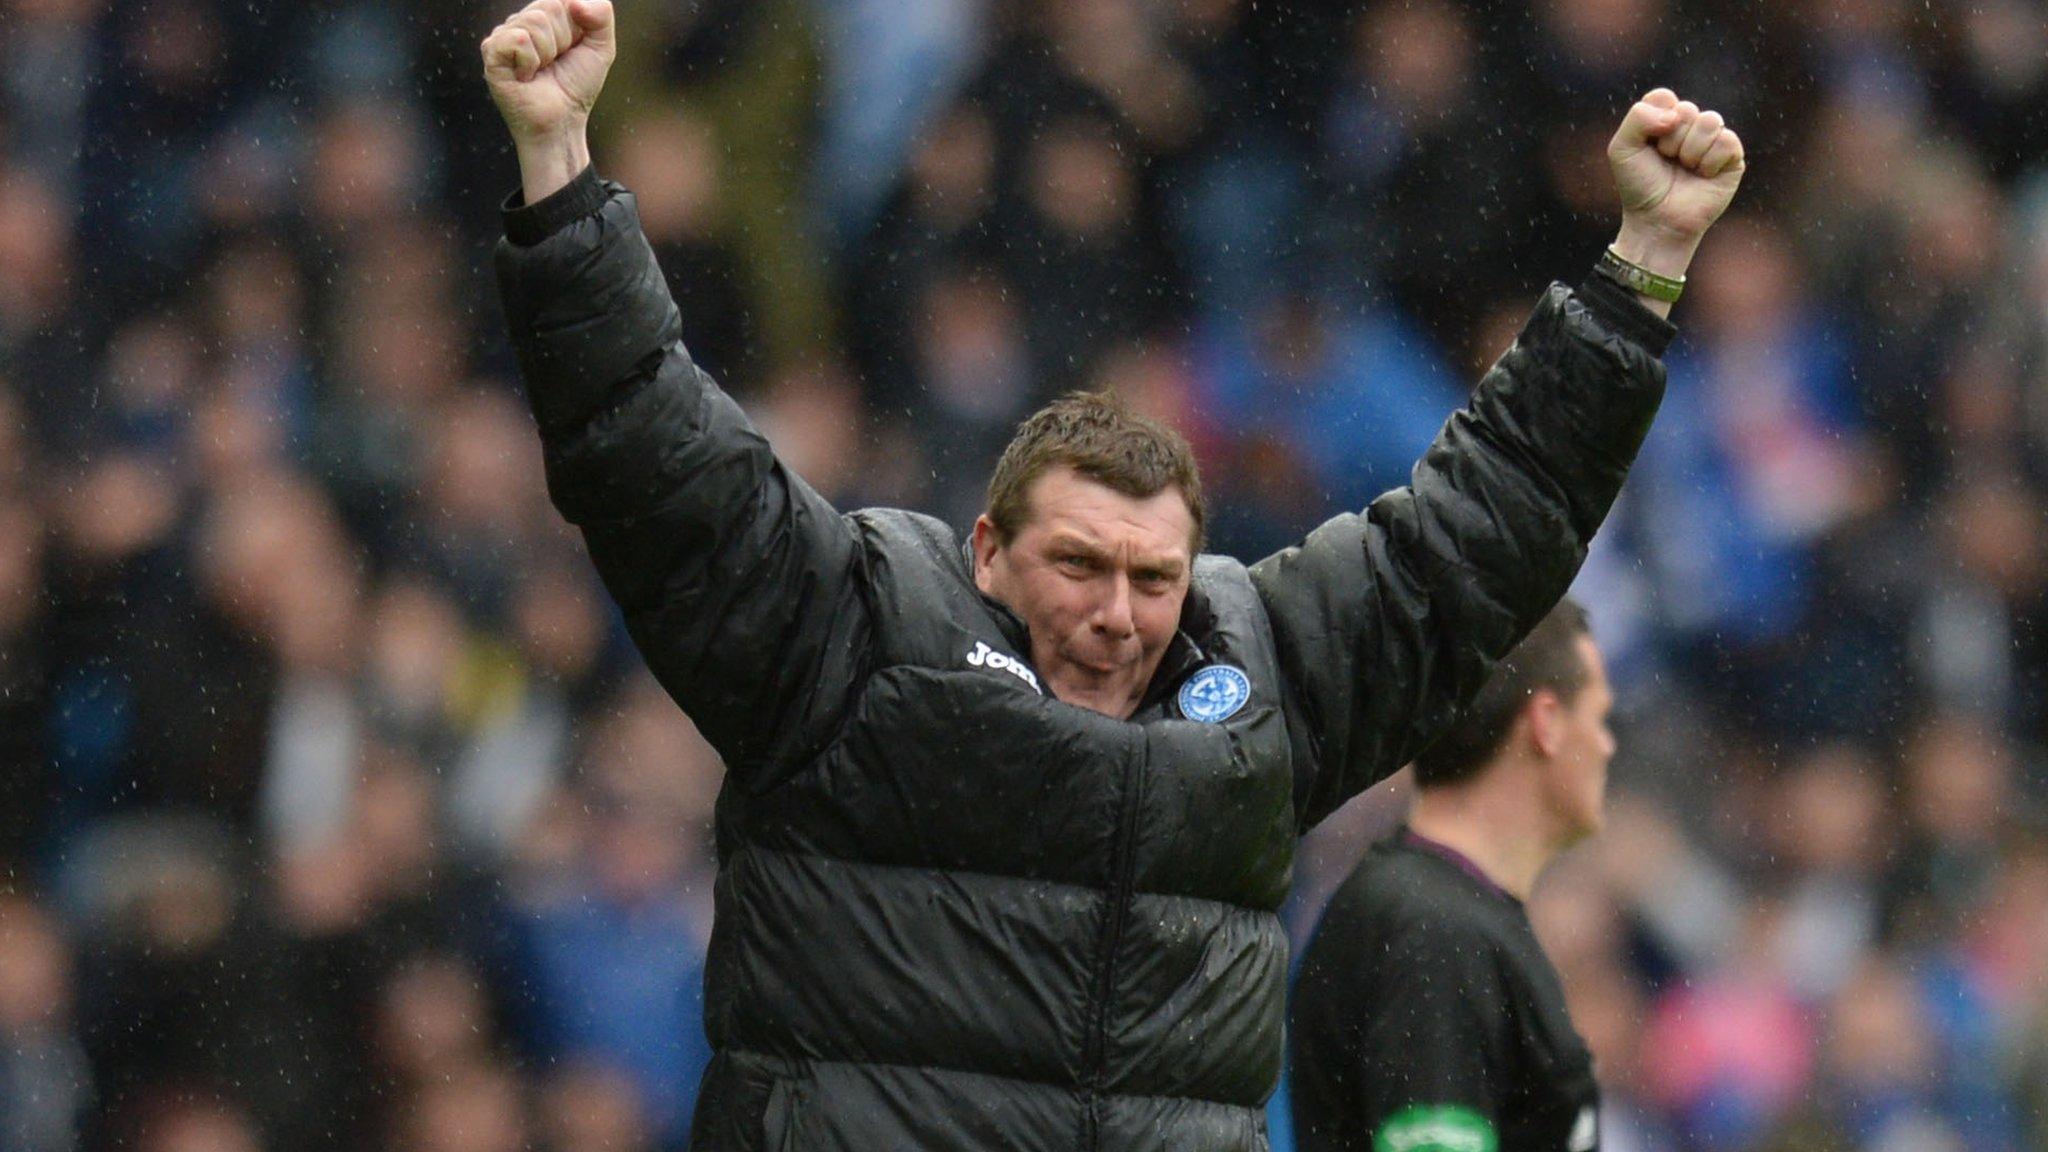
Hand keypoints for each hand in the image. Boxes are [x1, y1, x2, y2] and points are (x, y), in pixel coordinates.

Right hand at [481, 0, 616, 199]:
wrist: (561, 121)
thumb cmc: (576, 87)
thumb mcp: (601, 48)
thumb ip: (601, 15)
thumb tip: (576, 1)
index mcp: (546, 15)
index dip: (577, 27)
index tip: (573, 50)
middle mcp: (522, 20)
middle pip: (550, 6)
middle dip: (563, 40)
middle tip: (556, 63)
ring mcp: (504, 34)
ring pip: (535, 21)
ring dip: (548, 53)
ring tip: (541, 71)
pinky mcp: (492, 51)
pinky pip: (519, 39)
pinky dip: (530, 61)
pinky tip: (526, 76)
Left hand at [1606, 88, 1745, 280]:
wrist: (1657, 221)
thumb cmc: (1639, 185)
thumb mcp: (1622, 149)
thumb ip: (1638, 117)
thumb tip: (1676, 114)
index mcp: (1664, 119)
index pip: (1664, 97)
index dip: (1653, 122)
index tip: (1648, 145)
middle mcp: (1690, 125)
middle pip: (1686, 110)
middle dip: (1670, 140)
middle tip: (1666, 161)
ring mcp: (1712, 139)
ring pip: (1710, 121)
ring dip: (1690, 150)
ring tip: (1685, 168)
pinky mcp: (1732, 156)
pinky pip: (1727, 140)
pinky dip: (1709, 161)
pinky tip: (1703, 175)